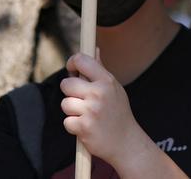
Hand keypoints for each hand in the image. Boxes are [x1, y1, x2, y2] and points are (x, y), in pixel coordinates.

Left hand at [60, 52, 148, 166]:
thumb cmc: (118, 112)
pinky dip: (73, 126)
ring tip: (86, 115)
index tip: (72, 69)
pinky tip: (86, 127)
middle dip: (70, 92)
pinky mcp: (84, 127)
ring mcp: (91, 110)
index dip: (72, 63)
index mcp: (106, 80)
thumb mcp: (114, 88)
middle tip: (80, 98)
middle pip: (66, 84)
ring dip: (72, 111)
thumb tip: (94, 47)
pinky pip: (66, 121)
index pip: (81, 60)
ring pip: (65, 104)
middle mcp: (99, 93)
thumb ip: (100, 69)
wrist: (126, 142)